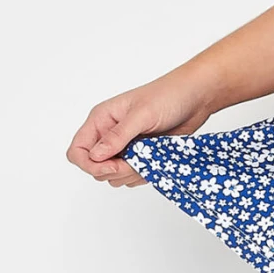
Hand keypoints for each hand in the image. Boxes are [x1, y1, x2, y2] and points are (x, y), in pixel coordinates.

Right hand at [66, 71, 215, 187]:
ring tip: (150, 156)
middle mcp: (108, 135)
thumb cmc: (168, 95)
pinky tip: (156, 160)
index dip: (90, 165)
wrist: (196, 97)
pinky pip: (133, 177)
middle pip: (96, 168)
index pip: (78, 151)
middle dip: (115, 171)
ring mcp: (125, 148)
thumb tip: (96, 155)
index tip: (113, 166)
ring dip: (131, 174)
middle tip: (139, 160)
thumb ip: (118, 136)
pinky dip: (143, 175)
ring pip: (114, 176)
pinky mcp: (141, 157)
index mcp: (101, 120)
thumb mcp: (142, 114)